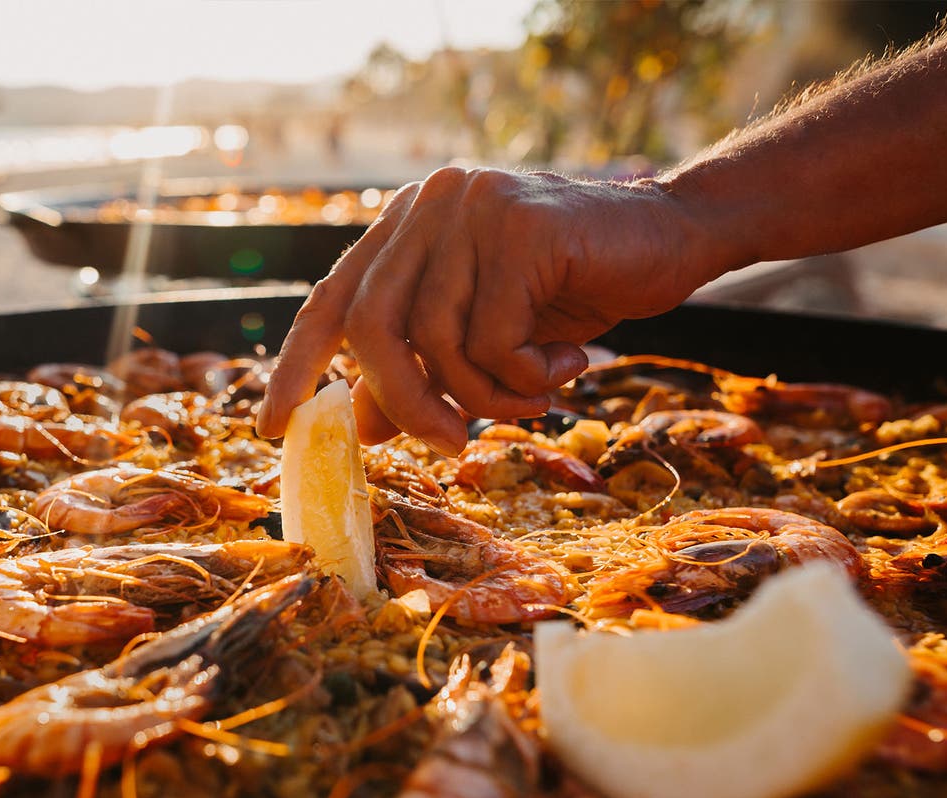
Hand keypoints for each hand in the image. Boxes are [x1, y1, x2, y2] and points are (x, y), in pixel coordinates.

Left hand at [256, 167, 719, 455]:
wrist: (672, 237)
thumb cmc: (569, 292)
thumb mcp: (482, 338)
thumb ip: (418, 372)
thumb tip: (356, 428)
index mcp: (404, 226)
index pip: (329, 300)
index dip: (296, 366)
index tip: (274, 428)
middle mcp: (427, 206)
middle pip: (371, 328)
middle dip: (405, 403)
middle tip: (452, 442)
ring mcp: (470, 208)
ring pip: (436, 342)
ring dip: (487, 394)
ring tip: (536, 390)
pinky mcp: (518, 228)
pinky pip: (494, 340)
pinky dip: (527, 375)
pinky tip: (567, 358)